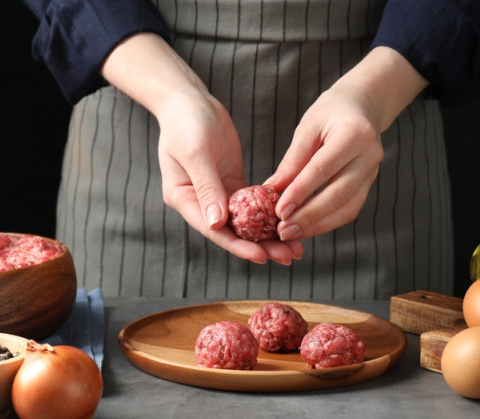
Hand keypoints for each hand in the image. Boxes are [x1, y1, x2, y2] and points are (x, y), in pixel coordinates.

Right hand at [102, 33, 302, 263]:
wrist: (188, 100)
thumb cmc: (186, 123)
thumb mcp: (196, 153)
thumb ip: (207, 188)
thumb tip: (218, 224)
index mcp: (184, 199)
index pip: (213, 230)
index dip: (238, 245)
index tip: (261, 256)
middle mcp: (200, 203)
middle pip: (232, 232)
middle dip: (260, 245)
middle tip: (288, 256)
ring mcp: (217, 195)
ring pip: (245, 222)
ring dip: (269, 235)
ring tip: (295, 248)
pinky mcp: (231, 184)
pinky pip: (252, 205)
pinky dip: (269, 215)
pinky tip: (289, 221)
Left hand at [266, 47, 428, 240]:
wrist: (362, 106)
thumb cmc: (330, 113)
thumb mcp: (307, 128)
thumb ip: (292, 161)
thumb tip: (271, 191)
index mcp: (355, 134)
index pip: (323, 169)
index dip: (300, 192)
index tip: (279, 211)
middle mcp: (370, 155)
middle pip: (339, 194)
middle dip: (309, 216)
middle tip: (282, 230)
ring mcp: (373, 172)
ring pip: (348, 208)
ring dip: (318, 225)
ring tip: (291, 233)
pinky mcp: (369, 185)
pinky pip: (349, 209)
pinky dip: (327, 222)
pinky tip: (306, 227)